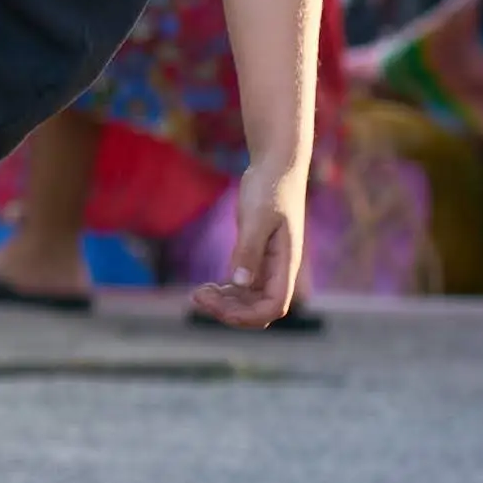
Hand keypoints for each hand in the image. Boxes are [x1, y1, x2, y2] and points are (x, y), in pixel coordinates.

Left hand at [193, 153, 308, 328]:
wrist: (276, 167)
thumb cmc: (270, 188)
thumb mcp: (256, 218)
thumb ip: (248, 250)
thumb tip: (239, 283)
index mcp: (286, 264)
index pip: (274, 306)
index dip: (248, 316)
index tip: (217, 309)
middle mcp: (280, 270)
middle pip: (259, 308)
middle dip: (230, 310)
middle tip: (197, 297)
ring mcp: (269, 264)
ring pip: (249, 299)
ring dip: (226, 302)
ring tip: (197, 294)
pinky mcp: (257, 255)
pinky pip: (243, 285)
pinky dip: (227, 291)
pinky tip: (207, 287)